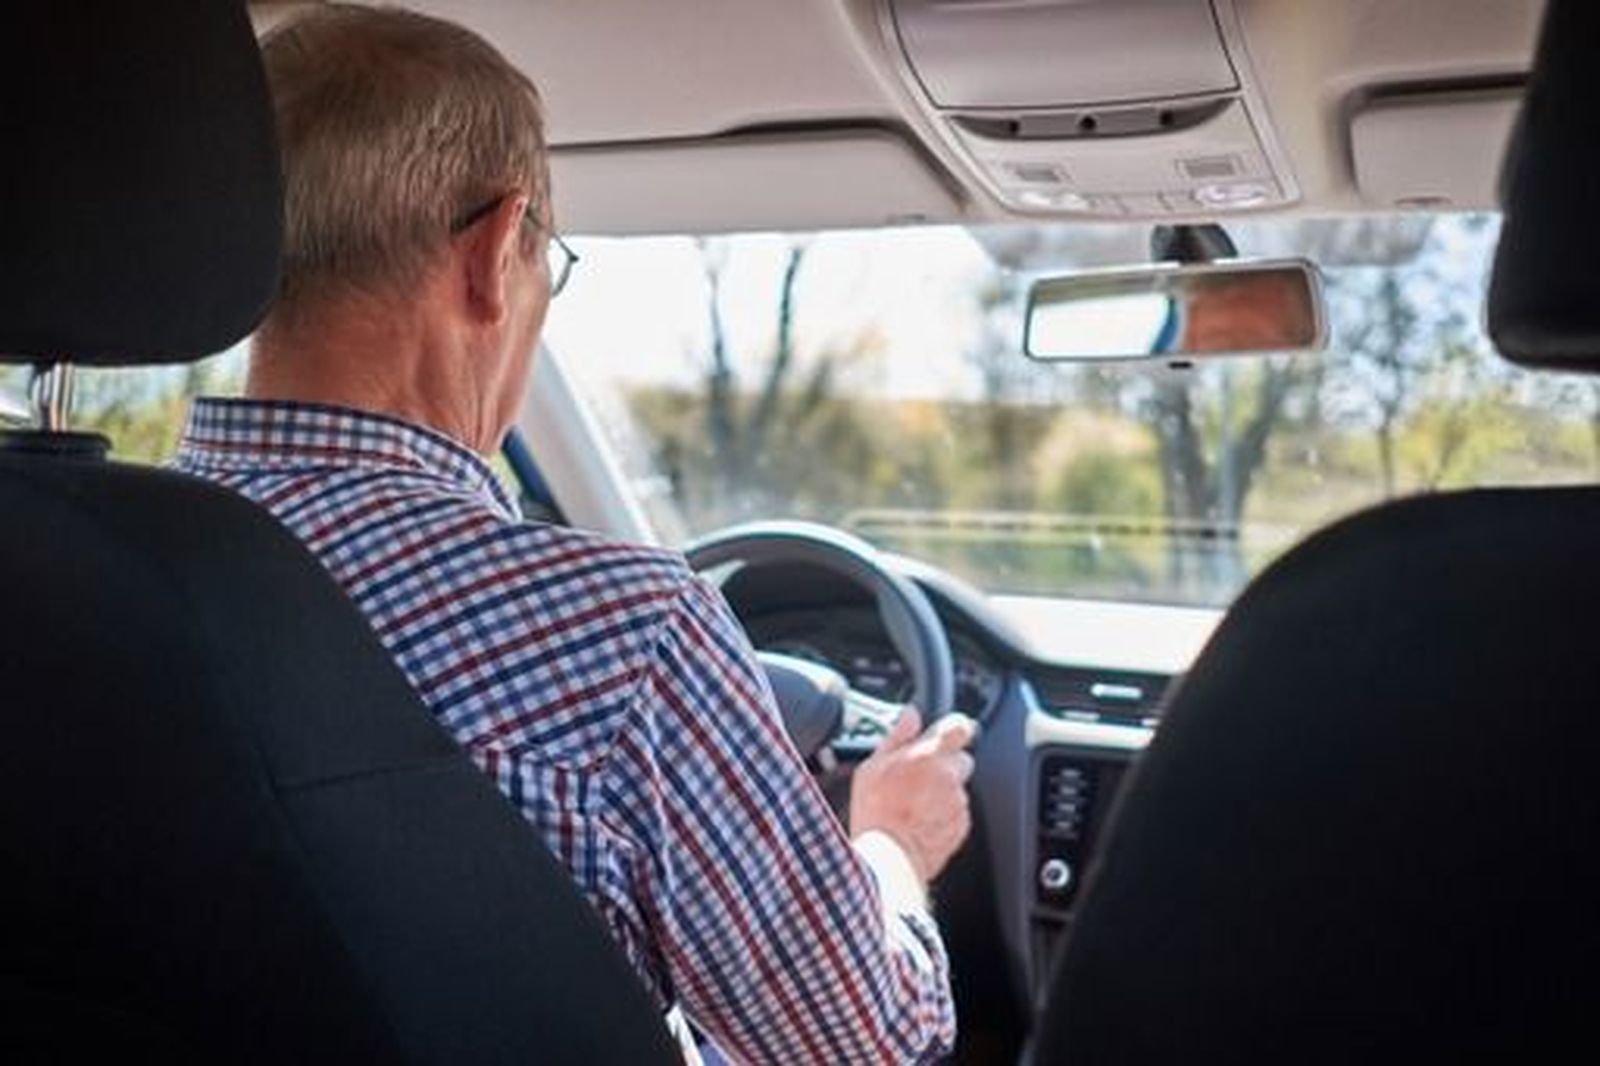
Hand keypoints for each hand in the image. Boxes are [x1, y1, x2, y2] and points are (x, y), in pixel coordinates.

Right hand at [849, 707, 977, 883]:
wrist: (888, 856)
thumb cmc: (875, 812)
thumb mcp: (872, 766)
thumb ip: (897, 736)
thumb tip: (910, 715)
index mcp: (927, 754)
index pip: (958, 727)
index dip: (953, 729)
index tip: (946, 734)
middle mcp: (948, 776)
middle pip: (961, 759)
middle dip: (947, 765)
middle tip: (922, 777)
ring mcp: (958, 802)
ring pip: (958, 788)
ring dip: (944, 792)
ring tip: (916, 805)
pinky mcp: (962, 825)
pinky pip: (958, 813)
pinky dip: (945, 815)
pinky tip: (922, 821)